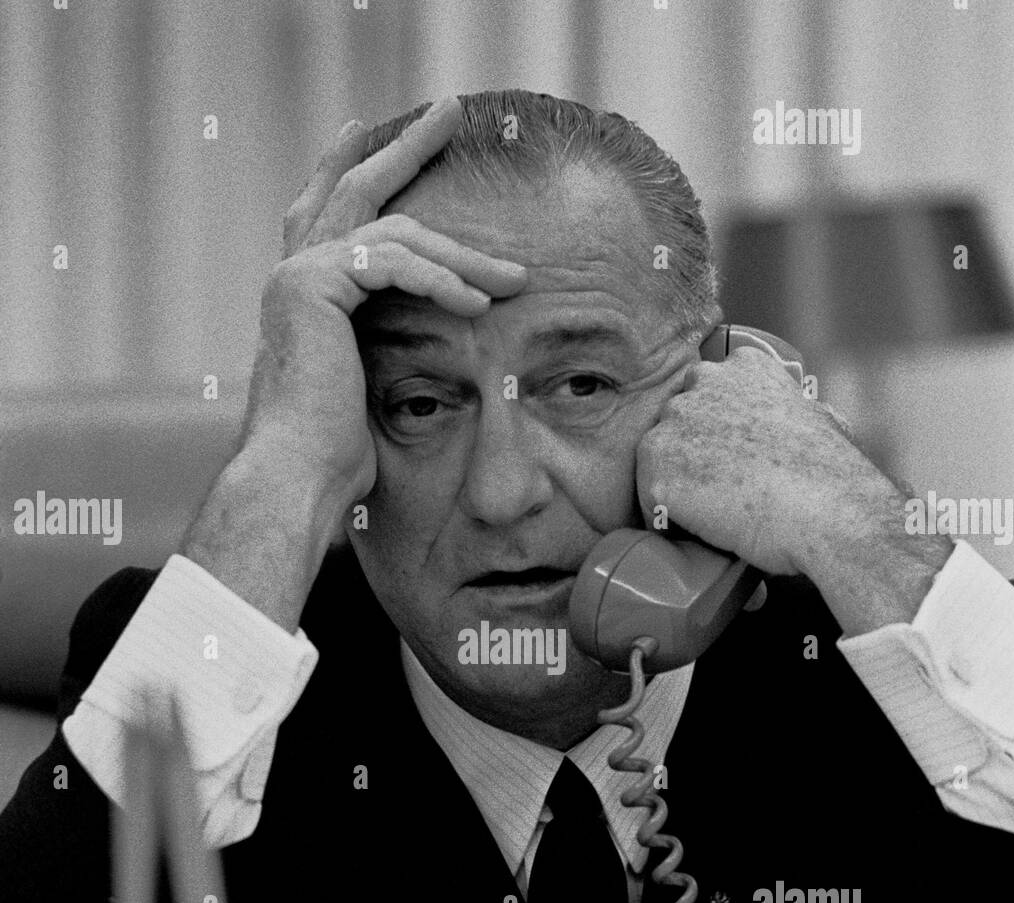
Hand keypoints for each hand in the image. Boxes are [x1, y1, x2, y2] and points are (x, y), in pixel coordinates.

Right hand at [239, 95, 527, 507]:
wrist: (299, 477)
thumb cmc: (336, 459)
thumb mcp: (371, 394)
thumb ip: (385, 354)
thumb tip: (428, 369)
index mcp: (302, 297)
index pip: (332, 217)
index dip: (354, 171)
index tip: (373, 134)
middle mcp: (293, 275)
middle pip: (355, 189)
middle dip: (405, 148)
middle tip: (450, 111)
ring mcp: (298, 275)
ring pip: (396, 231)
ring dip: (464, 253)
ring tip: (516, 276)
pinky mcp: (312, 284)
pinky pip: (394, 262)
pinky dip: (443, 281)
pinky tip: (481, 304)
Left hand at [635, 347, 897, 577]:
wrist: (823, 511)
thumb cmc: (831, 475)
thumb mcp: (823, 419)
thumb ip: (799, 409)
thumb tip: (810, 418)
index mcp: (744, 367)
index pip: (709, 386)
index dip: (714, 422)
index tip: (726, 448)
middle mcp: (702, 385)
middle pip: (676, 418)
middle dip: (689, 450)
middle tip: (716, 485)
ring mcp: (675, 426)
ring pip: (657, 456)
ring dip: (674, 482)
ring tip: (707, 512)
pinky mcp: (658, 471)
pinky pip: (648, 498)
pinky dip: (664, 517)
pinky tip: (691, 531)